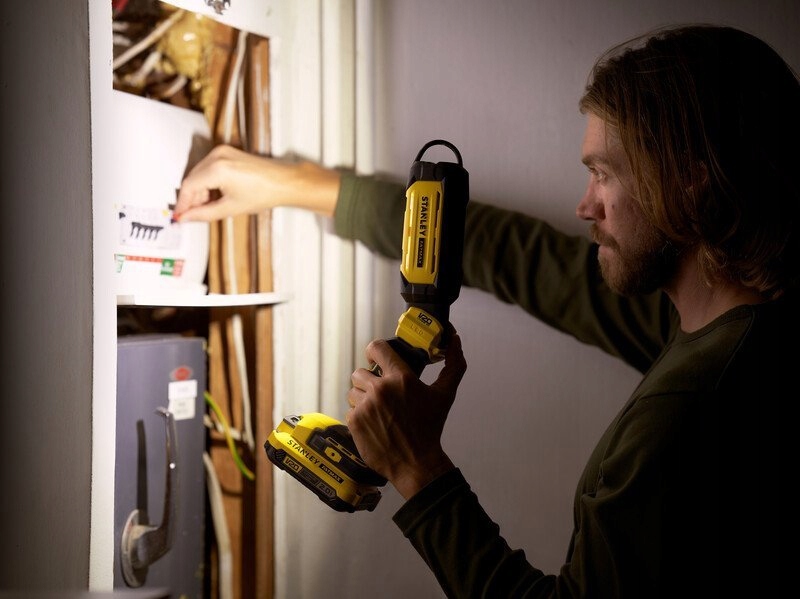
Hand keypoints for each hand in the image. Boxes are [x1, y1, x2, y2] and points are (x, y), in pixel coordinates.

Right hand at [173, 144, 340, 221]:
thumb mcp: (230, 208)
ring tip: (209, 207)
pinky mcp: (227, 152)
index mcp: (217, 169)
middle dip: (191, 198)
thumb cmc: (264, 193)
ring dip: (200, 191)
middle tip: (194, 215)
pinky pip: (208, 168)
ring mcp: (222, 151)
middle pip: (192, 178)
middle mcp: (217, 156)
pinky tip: (215, 195)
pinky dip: (208, 182)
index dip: (182, 203)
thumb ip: (203, 214)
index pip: (188, 186)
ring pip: (199, 173)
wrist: (284, 182)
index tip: (179, 216)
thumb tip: (185, 218)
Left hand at [346, 332, 466, 499]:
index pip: (376, 348)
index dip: (374, 351)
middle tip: (381, 393)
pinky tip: (374, 423)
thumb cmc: (430, 428)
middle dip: (369, 380)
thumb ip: (454, 364)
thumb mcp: (445, 394)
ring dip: (363, 398)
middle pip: (360, 372)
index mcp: (400, 378)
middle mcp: (380, 389)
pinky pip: (350, 409)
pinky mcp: (355, 422)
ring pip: (353, 391)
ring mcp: (365, 406)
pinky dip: (359, 415)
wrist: (416, 462)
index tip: (377, 358)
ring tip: (378, 410)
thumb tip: (455, 339)